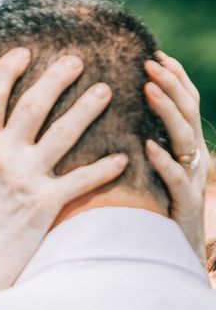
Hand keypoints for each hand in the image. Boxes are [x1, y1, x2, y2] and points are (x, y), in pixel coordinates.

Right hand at [0, 48, 127, 309]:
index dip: (8, 69)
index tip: (23, 53)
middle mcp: (2, 156)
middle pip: (34, 104)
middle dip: (57, 77)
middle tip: (75, 61)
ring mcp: (26, 178)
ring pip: (64, 132)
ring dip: (87, 108)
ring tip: (104, 91)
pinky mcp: (46, 202)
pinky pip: (81, 179)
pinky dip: (104, 168)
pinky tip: (123, 158)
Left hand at [144, 51, 210, 263]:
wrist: (169, 254)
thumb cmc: (154, 209)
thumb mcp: (151, 170)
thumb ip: (145, 143)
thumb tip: (118, 117)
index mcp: (185, 148)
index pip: (185, 104)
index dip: (174, 79)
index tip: (155, 55)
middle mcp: (193, 159)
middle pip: (188, 113)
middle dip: (171, 84)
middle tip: (150, 62)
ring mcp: (191, 180)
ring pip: (185, 139)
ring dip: (168, 112)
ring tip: (149, 90)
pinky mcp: (183, 205)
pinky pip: (176, 179)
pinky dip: (164, 161)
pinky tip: (149, 146)